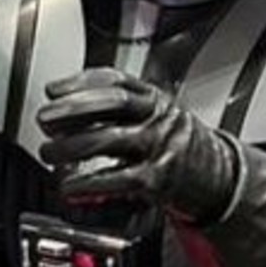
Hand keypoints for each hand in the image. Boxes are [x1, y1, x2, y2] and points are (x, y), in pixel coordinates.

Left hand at [37, 69, 238, 223]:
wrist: (220, 179)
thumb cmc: (180, 147)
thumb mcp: (159, 116)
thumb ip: (124, 109)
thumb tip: (69, 106)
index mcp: (155, 100)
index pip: (117, 80)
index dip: (81, 82)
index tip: (53, 90)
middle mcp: (158, 119)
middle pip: (113, 103)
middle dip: (72, 109)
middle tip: (45, 118)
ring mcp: (159, 148)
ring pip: (110, 140)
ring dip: (71, 147)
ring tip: (49, 153)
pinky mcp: (157, 181)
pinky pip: (117, 179)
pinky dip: (88, 183)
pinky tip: (70, 186)